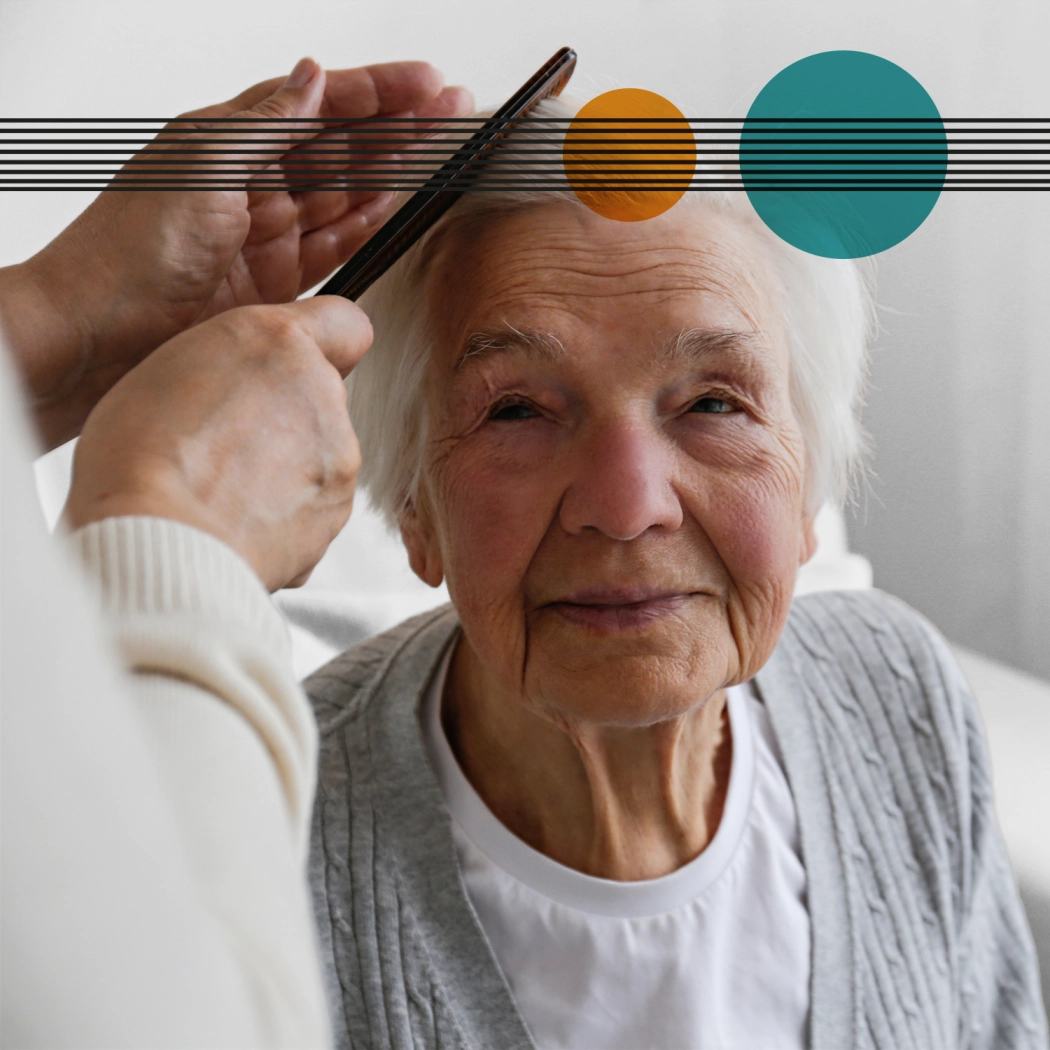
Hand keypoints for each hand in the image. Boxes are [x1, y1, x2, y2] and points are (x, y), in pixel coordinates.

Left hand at [0, 58, 470, 449]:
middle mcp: (252, 182)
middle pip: (341, 145)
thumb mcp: (203, 162)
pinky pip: (337, 245)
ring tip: (442, 148)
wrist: (103, 332)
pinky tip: (400, 202)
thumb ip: (266, 122)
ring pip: (347, 193)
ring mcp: (268, 233)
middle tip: (452, 110)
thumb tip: (311, 75)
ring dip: (395, 170)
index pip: (318, 102)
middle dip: (399, 125)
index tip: (427, 82)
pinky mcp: (278, 283)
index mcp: (229, 139)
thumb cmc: (131, 246)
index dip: (375, 90)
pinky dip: (370, 223)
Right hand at [65, 297, 368, 590]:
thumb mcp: (166, 368)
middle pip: (320, 396)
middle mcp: (321, 392)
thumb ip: (227, 365)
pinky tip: (238, 520)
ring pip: (319, 452)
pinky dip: (287, 513)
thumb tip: (243, 384)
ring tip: (224, 490)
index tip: (295, 366)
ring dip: (286, 467)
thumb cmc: (143, 457)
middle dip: (286, 416)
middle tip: (226, 443)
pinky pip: (315, 504)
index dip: (319, 346)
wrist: (163, 540)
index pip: (341, 322)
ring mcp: (338, 453)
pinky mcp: (338, 508)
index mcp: (277, 342)